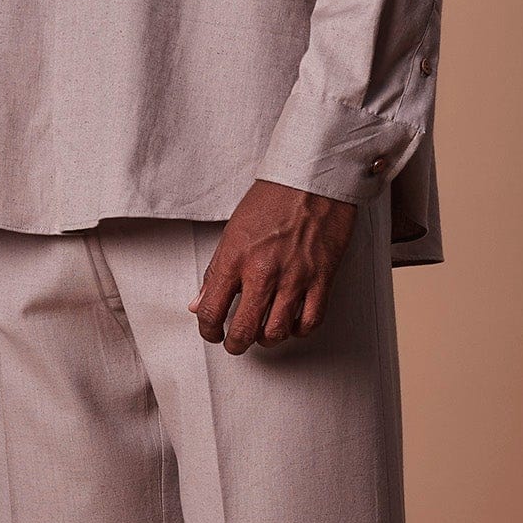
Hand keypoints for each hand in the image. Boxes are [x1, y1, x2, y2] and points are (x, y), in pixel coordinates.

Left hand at [190, 179, 357, 353]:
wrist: (311, 178)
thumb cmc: (274, 197)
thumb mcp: (233, 231)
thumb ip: (215, 271)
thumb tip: (200, 301)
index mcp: (235, 258)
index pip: (212, 310)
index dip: (208, 330)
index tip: (212, 332)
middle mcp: (263, 271)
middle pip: (244, 331)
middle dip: (236, 344)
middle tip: (236, 343)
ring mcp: (295, 277)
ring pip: (277, 332)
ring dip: (267, 339)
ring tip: (264, 332)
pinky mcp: (322, 278)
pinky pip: (310, 321)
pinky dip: (299, 330)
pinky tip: (293, 322)